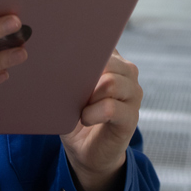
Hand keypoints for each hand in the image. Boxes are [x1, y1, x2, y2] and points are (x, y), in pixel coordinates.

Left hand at [60, 50, 142, 190]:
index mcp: (113, 59)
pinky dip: (92, 113)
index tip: (70, 52)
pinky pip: (111, 107)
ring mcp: (133, 94)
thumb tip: (57, 54)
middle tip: (72, 91)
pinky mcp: (131, 117)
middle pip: (106, 61)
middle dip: (84, 76)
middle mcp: (128, 72)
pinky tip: (85, 118)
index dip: (87, 47)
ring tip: (80, 107)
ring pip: (110, 82)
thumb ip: (71, 69)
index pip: (103, 41)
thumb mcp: (69, 87)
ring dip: (88, 96)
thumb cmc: (74, 113)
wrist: (86, 150)